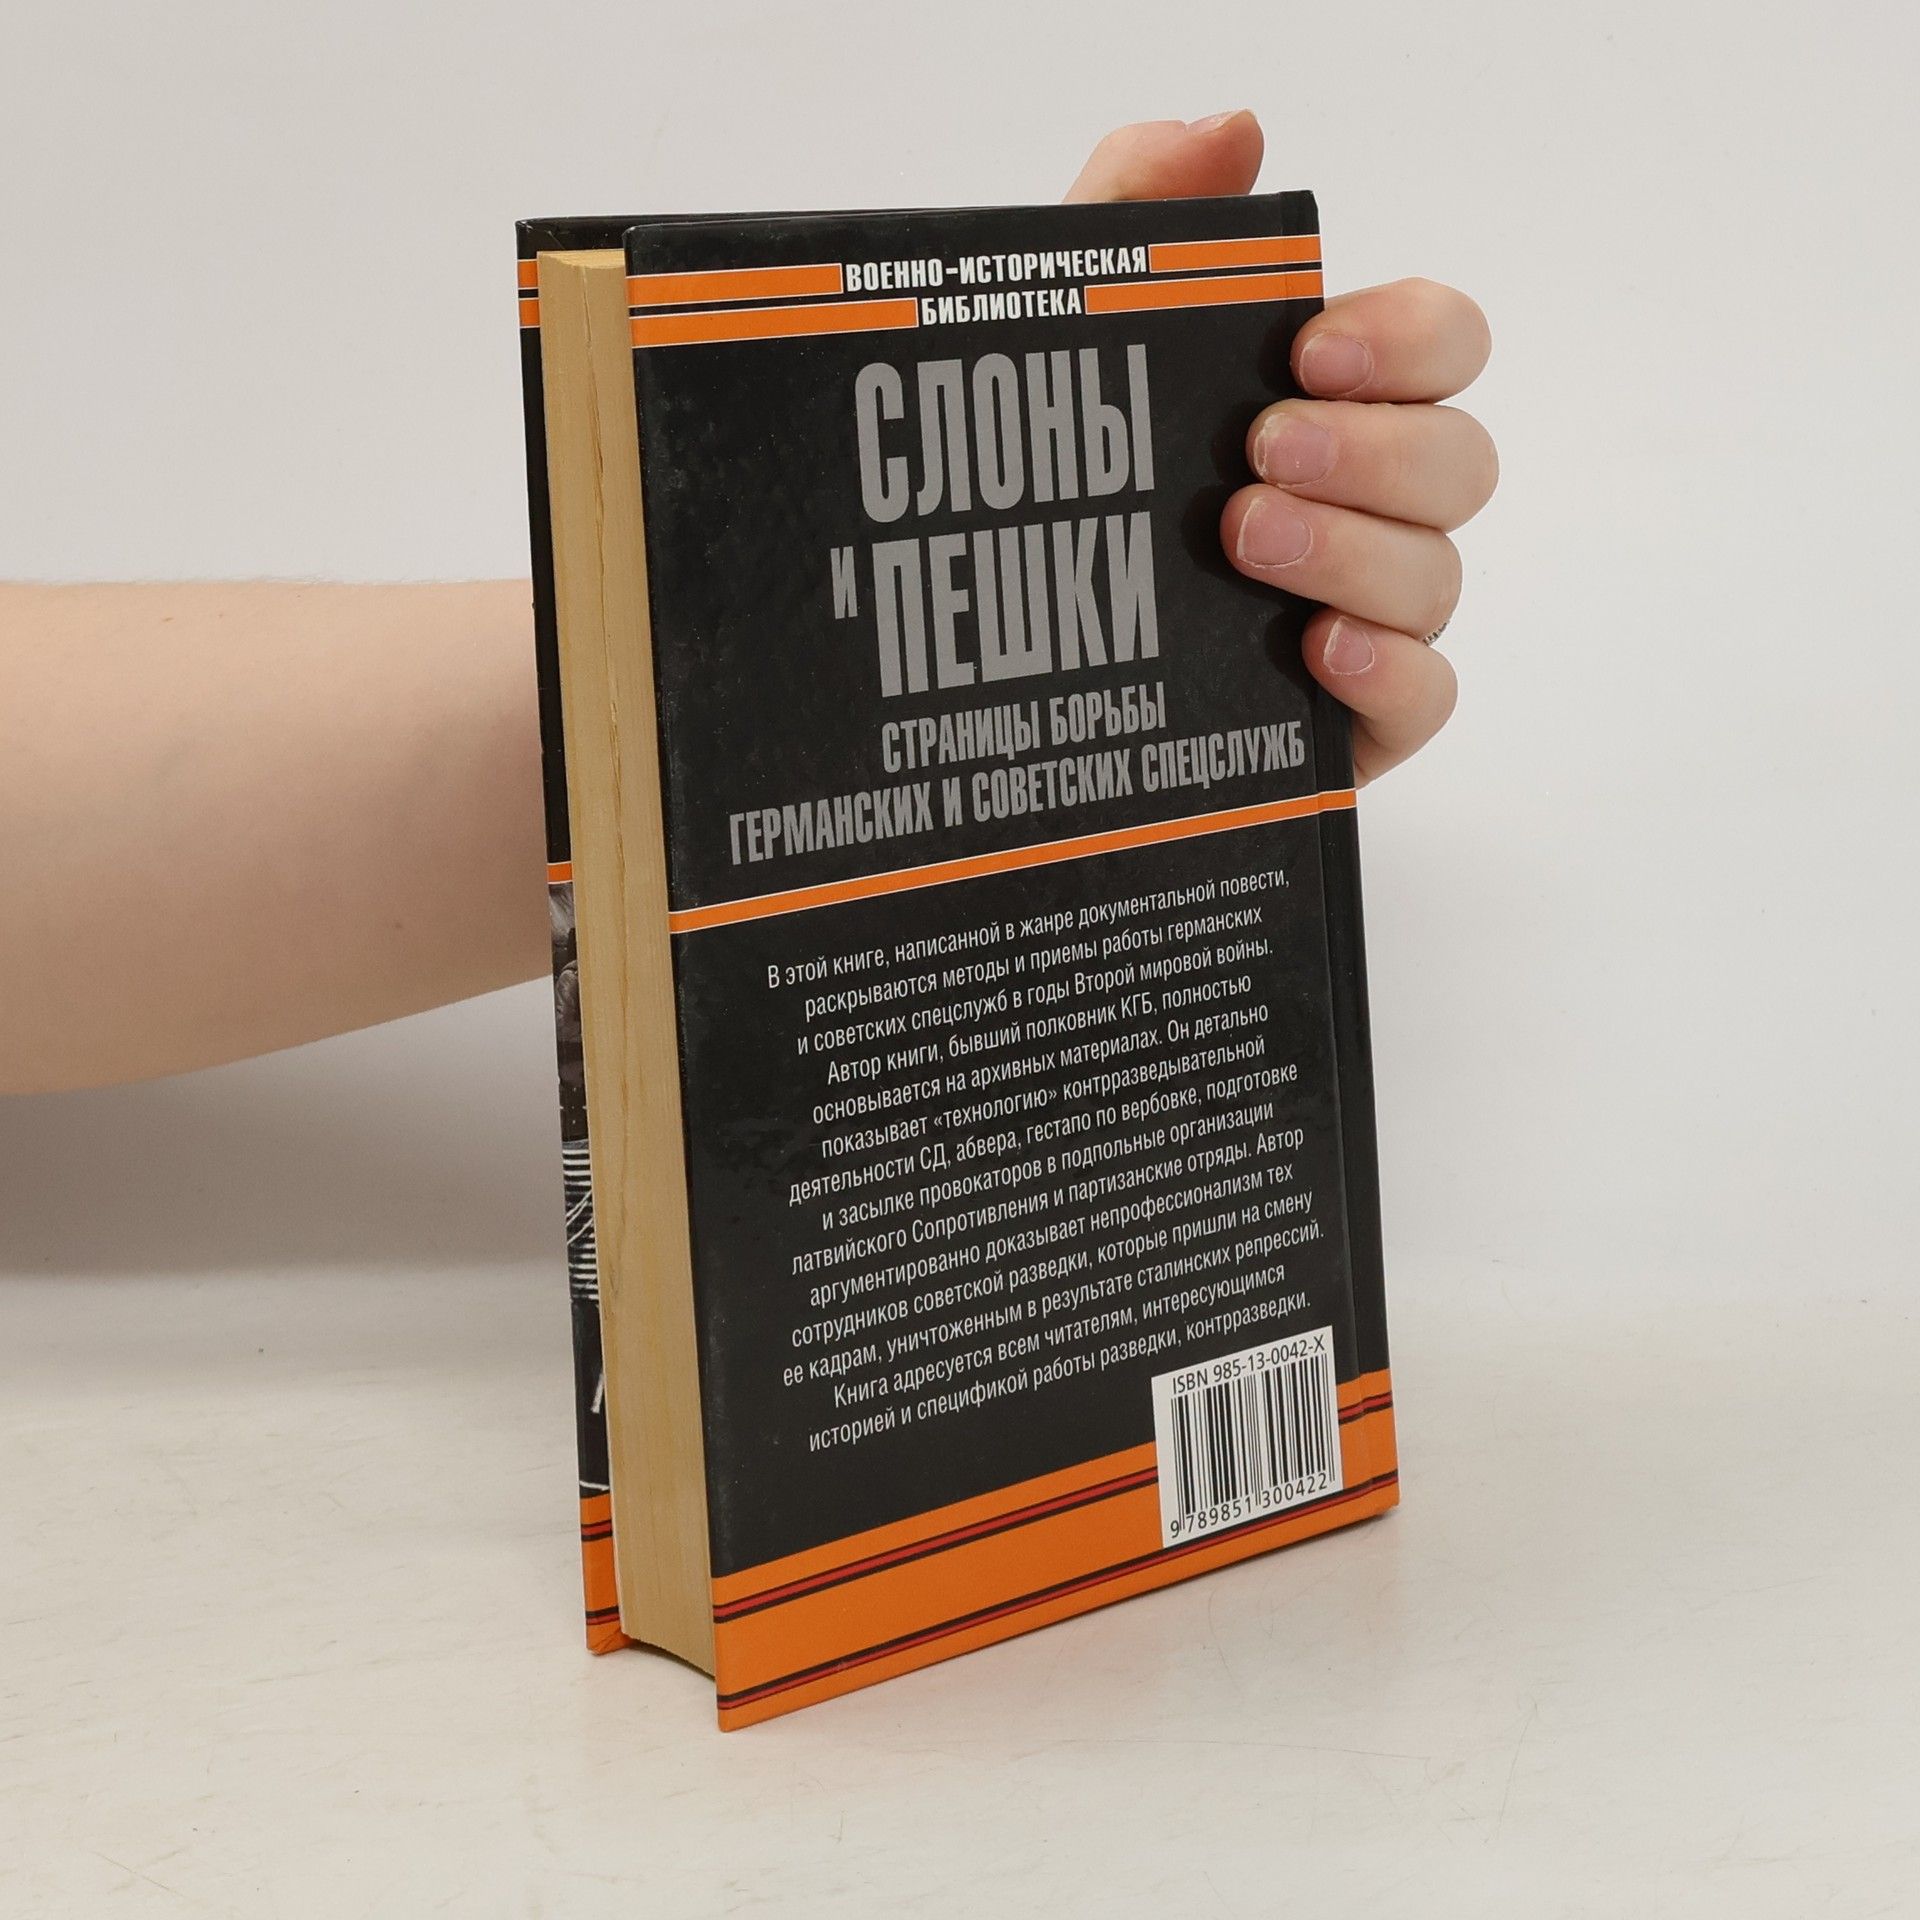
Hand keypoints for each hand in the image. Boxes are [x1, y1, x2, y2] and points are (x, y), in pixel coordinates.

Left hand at [1068, 113, 1495, 782]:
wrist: (981, 682)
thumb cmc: (1039, 504)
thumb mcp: (1056, 344)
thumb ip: (1133, 215)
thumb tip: (1234, 129)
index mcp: (1320, 410)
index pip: (1439, 346)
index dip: (1409, 338)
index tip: (1310, 349)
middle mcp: (1362, 510)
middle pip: (1458, 461)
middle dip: (1374, 450)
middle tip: (1260, 455)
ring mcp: (1360, 618)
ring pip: (1437, 577)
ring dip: (1354, 551)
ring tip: (1245, 543)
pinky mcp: (1345, 726)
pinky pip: (1427, 697)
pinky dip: (1387, 669)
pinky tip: (1317, 654)